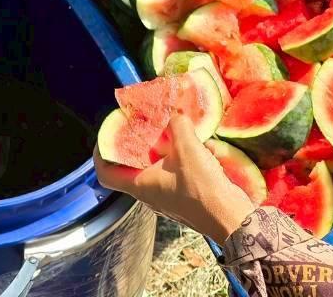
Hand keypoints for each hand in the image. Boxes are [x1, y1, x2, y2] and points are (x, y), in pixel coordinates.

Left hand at [94, 113, 256, 242]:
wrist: (231, 219)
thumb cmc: (201, 188)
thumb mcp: (187, 148)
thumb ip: (178, 125)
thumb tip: (175, 114)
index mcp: (140, 186)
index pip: (105, 174)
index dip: (101, 154)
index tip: (107, 135)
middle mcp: (149, 194)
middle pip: (133, 166)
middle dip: (141, 143)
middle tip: (148, 126)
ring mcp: (167, 198)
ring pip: (159, 168)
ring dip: (169, 150)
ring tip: (183, 134)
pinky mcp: (185, 198)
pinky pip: (178, 174)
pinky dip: (187, 160)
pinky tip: (205, 151)